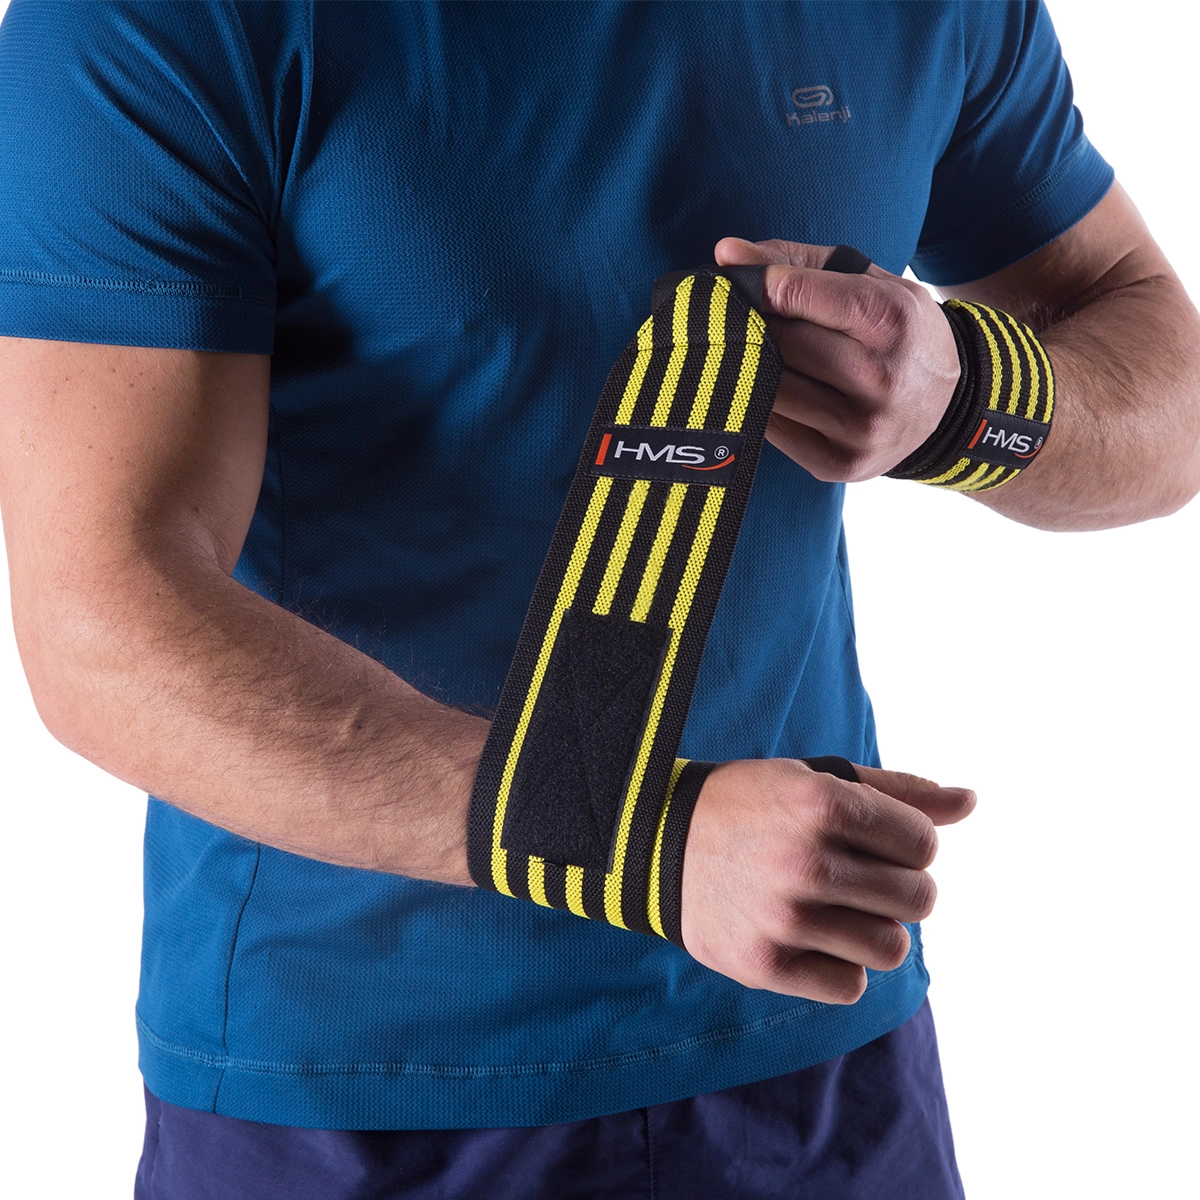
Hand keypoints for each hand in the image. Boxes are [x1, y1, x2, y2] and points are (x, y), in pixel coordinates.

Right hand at [679, 758, 974, 1002]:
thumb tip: (971, 800)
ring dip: (876, 930)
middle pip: (918, 899)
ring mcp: (784, 917)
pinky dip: (841, 966)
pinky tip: (811, 938)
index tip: (877, 842)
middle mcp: (805, 860)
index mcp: (822, 803)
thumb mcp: (818, 781)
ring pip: (891, 948)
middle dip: (899, 888)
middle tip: (860, 877)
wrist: (655, 841)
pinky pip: (850, 985)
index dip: (909, 844)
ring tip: (840, 910)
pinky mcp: (765, 964)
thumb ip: (898, 793)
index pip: (924, 844)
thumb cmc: (753, 805)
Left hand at [714, 237, 960, 481]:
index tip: (738, 281)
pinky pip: (772, 427)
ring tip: (756, 353)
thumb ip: (796, 262)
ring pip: (769, 388)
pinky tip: (771, 391)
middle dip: (753, 326)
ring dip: (750, 368)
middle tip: (739, 317)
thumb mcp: (869, 282)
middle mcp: (879, 377)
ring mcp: (860, 427)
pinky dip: (762, 405)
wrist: (950, 406)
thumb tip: (725, 252)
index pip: (795, 294)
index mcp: (891, 319)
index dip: (757, 285)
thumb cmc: (898, 333)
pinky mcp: (839, 464)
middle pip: (778, 342)